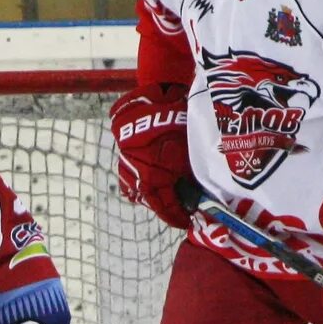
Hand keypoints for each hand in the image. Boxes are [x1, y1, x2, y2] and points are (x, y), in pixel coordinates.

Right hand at [110, 86, 196, 229]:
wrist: (154, 100)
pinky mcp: (123, 156)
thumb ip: (190, 181)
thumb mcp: (188, 157)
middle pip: (152, 203)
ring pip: (139, 191)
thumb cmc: (176, 128)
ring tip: (165, 194)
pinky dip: (141, 180)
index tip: (188, 222)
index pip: (168, 210)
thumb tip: (199, 196)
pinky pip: (130, 177)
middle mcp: (136, 179)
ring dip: (153, 195)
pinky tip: (149, 177)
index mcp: (153, 183)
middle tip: (180, 209)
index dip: (180, 218)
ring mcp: (127, 168)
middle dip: (166, 207)